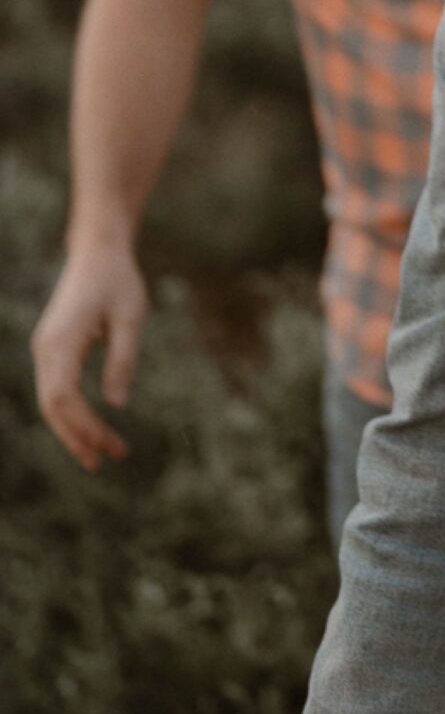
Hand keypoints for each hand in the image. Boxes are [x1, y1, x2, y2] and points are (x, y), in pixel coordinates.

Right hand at [31, 243, 149, 468]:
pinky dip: (70, 413)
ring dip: (72, 429)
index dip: (84, 427)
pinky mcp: (53, 350)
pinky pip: (55, 390)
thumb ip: (122, 359)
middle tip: (105, 462)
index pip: (63, 397)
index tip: (111, 445)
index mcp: (61, 340)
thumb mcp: (130, 316)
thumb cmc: (117, 279)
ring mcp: (45, 349)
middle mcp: (45, 348)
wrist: (97, 251)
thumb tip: (117, 404)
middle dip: (76, 436)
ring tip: (98, 455)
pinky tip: (89, 429)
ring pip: (50, 402)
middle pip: (52, 406)